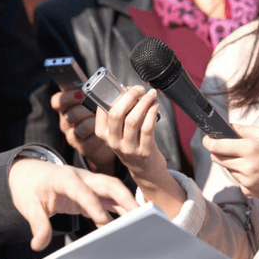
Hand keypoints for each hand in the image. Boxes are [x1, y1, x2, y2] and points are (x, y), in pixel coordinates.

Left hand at [9, 159, 138, 249]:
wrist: (29, 173)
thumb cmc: (29, 188)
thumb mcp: (27, 205)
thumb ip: (37, 224)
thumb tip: (38, 245)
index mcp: (63, 178)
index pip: (81, 190)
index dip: (93, 205)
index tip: (103, 222)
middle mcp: (81, 177)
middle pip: (108, 183)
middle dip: (125, 198)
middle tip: (139, 216)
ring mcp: (90, 183)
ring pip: (114, 190)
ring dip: (128, 203)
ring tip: (141, 222)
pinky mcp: (93, 192)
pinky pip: (110, 200)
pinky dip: (120, 210)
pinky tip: (127, 226)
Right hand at [51, 89, 116, 173]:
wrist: (110, 139)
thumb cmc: (101, 116)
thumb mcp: (95, 103)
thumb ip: (93, 93)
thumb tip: (101, 82)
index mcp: (66, 108)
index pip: (57, 101)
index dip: (67, 97)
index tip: (81, 93)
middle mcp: (66, 123)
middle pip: (71, 114)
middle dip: (86, 110)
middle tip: (98, 107)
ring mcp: (73, 137)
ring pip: (81, 127)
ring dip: (94, 122)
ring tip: (104, 119)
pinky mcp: (83, 148)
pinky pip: (90, 140)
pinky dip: (100, 134)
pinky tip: (106, 130)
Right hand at [95, 85, 185, 217]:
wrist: (145, 170)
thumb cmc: (132, 144)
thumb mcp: (119, 132)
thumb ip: (120, 114)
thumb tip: (128, 90)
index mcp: (103, 134)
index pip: (103, 111)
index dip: (115, 95)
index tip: (126, 87)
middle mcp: (113, 142)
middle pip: (116, 114)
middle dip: (129, 96)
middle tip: (139, 89)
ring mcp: (128, 148)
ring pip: (133, 120)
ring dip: (143, 103)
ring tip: (150, 95)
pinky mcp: (144, 152)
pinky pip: (148, 128)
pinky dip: (152, 113)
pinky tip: (155, 105)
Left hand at [202, 124, 258, 211]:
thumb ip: (245, 129)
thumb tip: (227, 127)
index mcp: (250, 148)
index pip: (217, 146)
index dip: (208, 142)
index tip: (207, 139)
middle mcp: (246, 166)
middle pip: (217, 159)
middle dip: (219, 152)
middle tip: (229, 148)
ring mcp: (246, 180)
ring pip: (227, 169)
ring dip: (234, 164)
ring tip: (252, 161)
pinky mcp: (248, 191)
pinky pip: (237, 180)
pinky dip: (242, 176)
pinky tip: (257, 173)